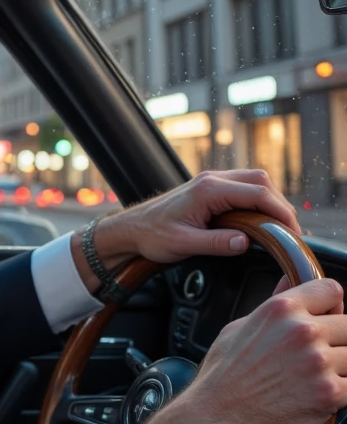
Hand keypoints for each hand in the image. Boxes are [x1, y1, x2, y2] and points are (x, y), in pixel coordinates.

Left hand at [71, 170, 300, 292]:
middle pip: (261, 180)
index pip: (258, 193)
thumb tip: (246, 242)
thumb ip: (216, 243)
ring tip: (280, 227)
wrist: (130, 229)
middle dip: (280, 204)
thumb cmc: (152, 236)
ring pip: (254, 181)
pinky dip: (258, 201)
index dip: (281, 212)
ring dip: (270, 201)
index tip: (293, 231)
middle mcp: (212, 179)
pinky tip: (261, 220)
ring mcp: (212, 181)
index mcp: (208, 190)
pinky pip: (243, 187)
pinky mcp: (211, 188)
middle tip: (291, 231)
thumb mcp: (184, 244)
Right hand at [129, 277, 346, 423]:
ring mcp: (319, 362)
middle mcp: (303, 331)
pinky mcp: (329, 394)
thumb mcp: (237, 330)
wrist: (215, 421)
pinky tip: (320, 397)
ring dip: (341, 368)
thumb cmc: (221, 380)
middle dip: (338, 342)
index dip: (332, 307)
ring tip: (314, 381)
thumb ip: (271, 305)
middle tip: (317, 359)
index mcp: (281, 310)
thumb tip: (288, 283)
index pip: (331, 291)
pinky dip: (341, 392)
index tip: (327, 320)